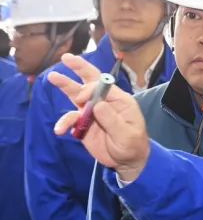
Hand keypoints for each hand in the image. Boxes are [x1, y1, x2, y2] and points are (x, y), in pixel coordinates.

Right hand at [49, 53, 150, 181]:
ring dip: (65, 85)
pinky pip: (70, 118)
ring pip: (76, 95)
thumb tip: (97, 104)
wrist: (127, 162)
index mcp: (119, 100)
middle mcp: (105, 102)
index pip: (103, 85)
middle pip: (90, 81)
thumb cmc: (133, 146)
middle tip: (66, 57)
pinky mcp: (84, 123)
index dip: (89, 88)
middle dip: (78, 68)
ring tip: (52, 76)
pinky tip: (60, 130)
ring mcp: (93, 111)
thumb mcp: (127, 135)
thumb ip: (112, 120)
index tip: (82, 99)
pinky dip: (64, 123)